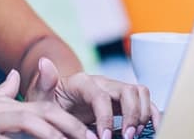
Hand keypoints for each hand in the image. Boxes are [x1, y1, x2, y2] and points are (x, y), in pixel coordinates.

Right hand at [0, 69, 98, 138]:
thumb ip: (1, 91)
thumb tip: (15, 76)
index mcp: (6, 107)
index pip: (48, 112)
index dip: (72, 124)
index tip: (92, 137)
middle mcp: (0, 113)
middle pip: (46, 117)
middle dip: (72, 131)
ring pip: (32, 127)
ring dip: (55, 137)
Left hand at [25, 58, 160, 138]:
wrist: (55, 100)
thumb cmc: (48, 100)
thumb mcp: (40, 95)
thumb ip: (43, 83)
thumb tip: (44, 62)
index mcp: (83, 82)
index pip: (101, 95)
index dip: (105, 117)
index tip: (103, 138)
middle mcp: (103, 82)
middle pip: (128, 90)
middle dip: (131, 116)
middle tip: (125, 138)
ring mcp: (115, 90)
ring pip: (141, 93)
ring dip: (143, 115)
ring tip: (133, 136)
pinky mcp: (123, 101)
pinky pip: (146, 102)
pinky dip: (153, 115)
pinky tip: (153, 130)